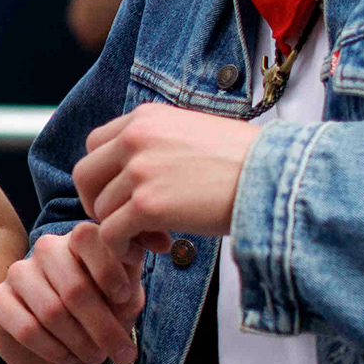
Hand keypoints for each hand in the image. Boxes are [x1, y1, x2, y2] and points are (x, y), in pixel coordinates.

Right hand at [0, 222, 147, 363]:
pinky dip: (53, 350)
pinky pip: (26, 328)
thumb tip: (139, 263)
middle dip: (102, 327)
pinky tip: (65, 357)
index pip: (87, 236)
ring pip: (51, 312)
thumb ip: (131, 281)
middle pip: (74, 286)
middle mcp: (46, 250)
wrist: (62, 343)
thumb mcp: (124, 299)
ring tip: (94, 357)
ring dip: (80, 343)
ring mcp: (18, 273)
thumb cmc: (99, 314)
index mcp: (79, 241)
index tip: (124, 299)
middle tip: (121, 353)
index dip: (108, 269)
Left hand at [73, 103, 257, 245]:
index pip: (96, 145)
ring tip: (158, 235)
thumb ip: (157, 143)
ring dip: (123, 228)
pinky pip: (111, 233)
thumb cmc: (246, 160)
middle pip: (86, 175)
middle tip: (129, 220)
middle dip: (101, 202)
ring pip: (100, 209)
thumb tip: (132, 171)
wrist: (278, 176)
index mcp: (144, 117)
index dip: (106, 175)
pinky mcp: (147, 204)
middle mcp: (135, 138)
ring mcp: (138, 171)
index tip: (128, 193)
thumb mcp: (193, 132)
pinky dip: (125, 246)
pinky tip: (159, 246)